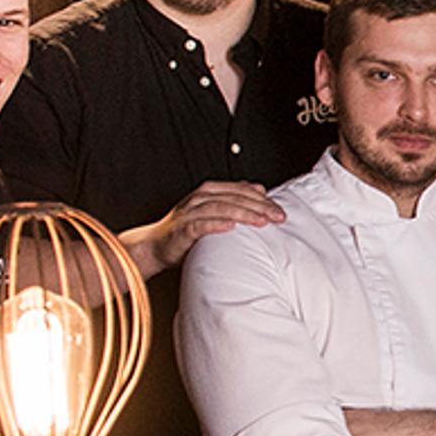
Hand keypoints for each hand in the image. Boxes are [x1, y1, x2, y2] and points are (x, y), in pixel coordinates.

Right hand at [125, 181, 280, 274]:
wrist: (155, 246)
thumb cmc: (187, 230)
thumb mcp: (212, 210)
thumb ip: (233, 199)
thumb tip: (259, 189)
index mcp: (209, 191)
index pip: (241, 191)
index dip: (263, 199)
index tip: (280, 211)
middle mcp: (200, 198)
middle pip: (235, 198)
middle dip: (259, 207)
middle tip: (278, 217)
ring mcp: (190, 212)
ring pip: (221, 208)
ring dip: (244, 214)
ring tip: (262, 221)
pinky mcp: (183, 229)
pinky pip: (201, 225)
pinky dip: (216, 224)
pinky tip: (231, 227)